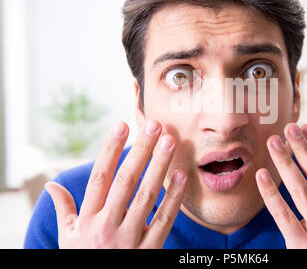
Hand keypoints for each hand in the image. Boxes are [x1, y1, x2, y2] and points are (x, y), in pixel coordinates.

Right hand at [45, 120, 186, 247]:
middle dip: (141, 151)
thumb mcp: (68, 238)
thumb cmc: (84, 260)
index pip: (100, 177)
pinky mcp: (149, 251)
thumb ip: (64, 210)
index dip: (110, 149)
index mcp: (87, 220)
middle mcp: (107, 227)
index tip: (122, 125)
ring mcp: (129, 239)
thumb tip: (51, 183)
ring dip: (159, 167)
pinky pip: (164, 220)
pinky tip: (180, 176)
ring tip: (170, 142)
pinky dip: (173, 198)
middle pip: (126, 181)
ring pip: (146, 196)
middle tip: (155, 125)